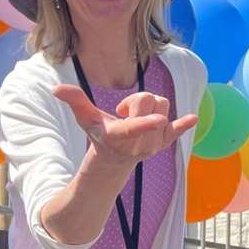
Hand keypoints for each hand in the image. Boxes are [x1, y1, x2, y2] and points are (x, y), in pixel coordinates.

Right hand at [53, 84, 196, 163]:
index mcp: (118, 136)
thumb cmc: (98, 134)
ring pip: (164, 107)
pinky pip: (177, 130)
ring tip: (137, 117)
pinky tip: (192, 119)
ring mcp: (153, 145)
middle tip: (126, 110)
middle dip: (138, 99)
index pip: (133, 127)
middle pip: (151, 102)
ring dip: (151, 106)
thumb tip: (56, 89)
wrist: (114, 159)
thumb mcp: (85, 119)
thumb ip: (75, 101)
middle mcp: (138, 143)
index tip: (159, 120)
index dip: (145, 123)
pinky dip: (183, 125)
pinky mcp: (163, 143)